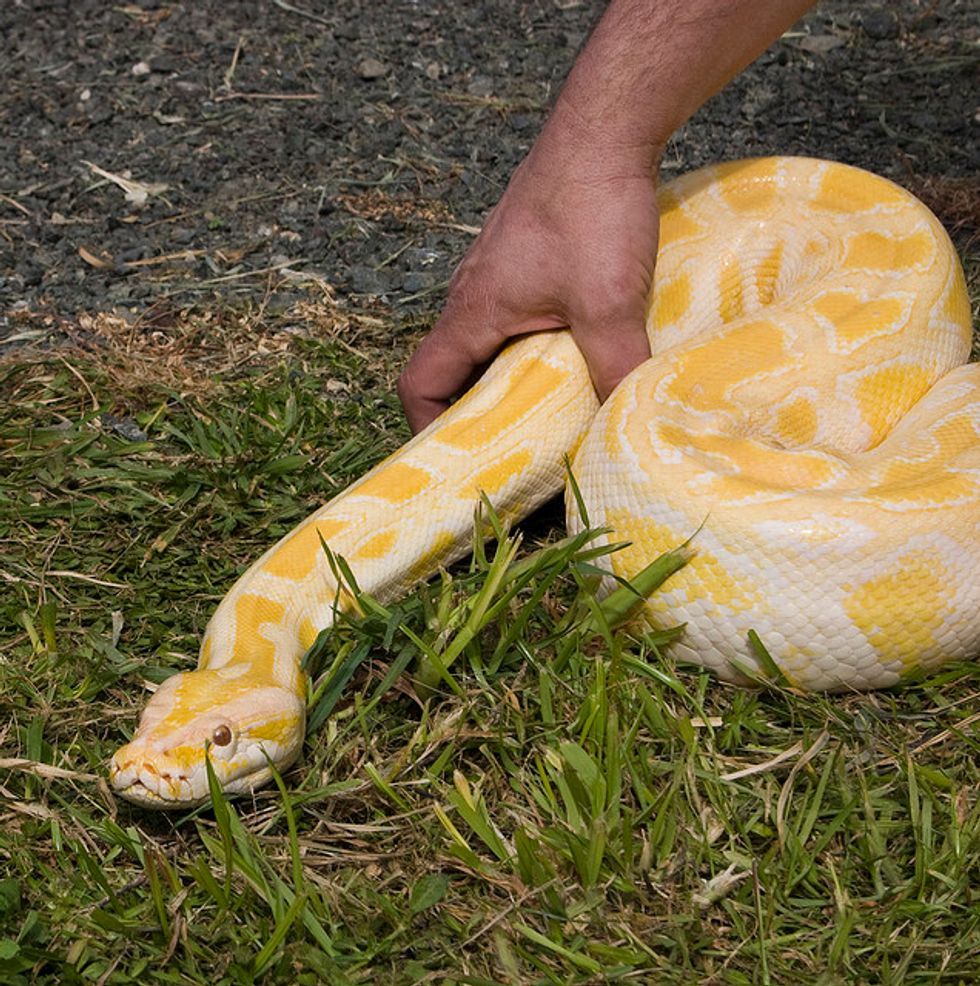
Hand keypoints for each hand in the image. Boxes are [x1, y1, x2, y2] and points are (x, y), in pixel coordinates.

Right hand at [397, 129, 659, 432]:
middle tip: (518, 447)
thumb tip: (625, 426)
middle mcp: (473, 295)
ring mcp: (498, 273)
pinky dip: (532, 346)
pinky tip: (576, 352)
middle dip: (478, 413)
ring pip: (486, 343)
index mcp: (471, 312)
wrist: (605, 129)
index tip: (462, 457)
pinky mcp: (526, 258)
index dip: (427, 426)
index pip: (420, 383)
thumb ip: (616, 368)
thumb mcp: (607, 303)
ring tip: (551, 409)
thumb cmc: (591, 210)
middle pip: (454, 370)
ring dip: (509, 379)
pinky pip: (514, 316)